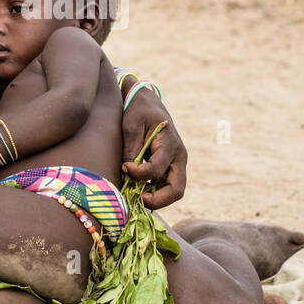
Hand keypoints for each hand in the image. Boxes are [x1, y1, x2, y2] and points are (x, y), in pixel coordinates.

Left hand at [121, 93, 186, 209]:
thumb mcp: (131, 127)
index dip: (139, 174)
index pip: (157, 170)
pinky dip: (154, 193)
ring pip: (174, 192)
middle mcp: (179, 158)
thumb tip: (127, 175)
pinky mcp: (171, 168)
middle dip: (156, 200)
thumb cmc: (138, 112)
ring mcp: (177, 164)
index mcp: (170, 144)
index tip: (124, 168)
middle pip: (176, 190)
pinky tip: (137, 189)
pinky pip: (166, 187)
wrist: (148, 103)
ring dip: (156, 199)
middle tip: (136, 199)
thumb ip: (131, 151)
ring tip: (134, 195)